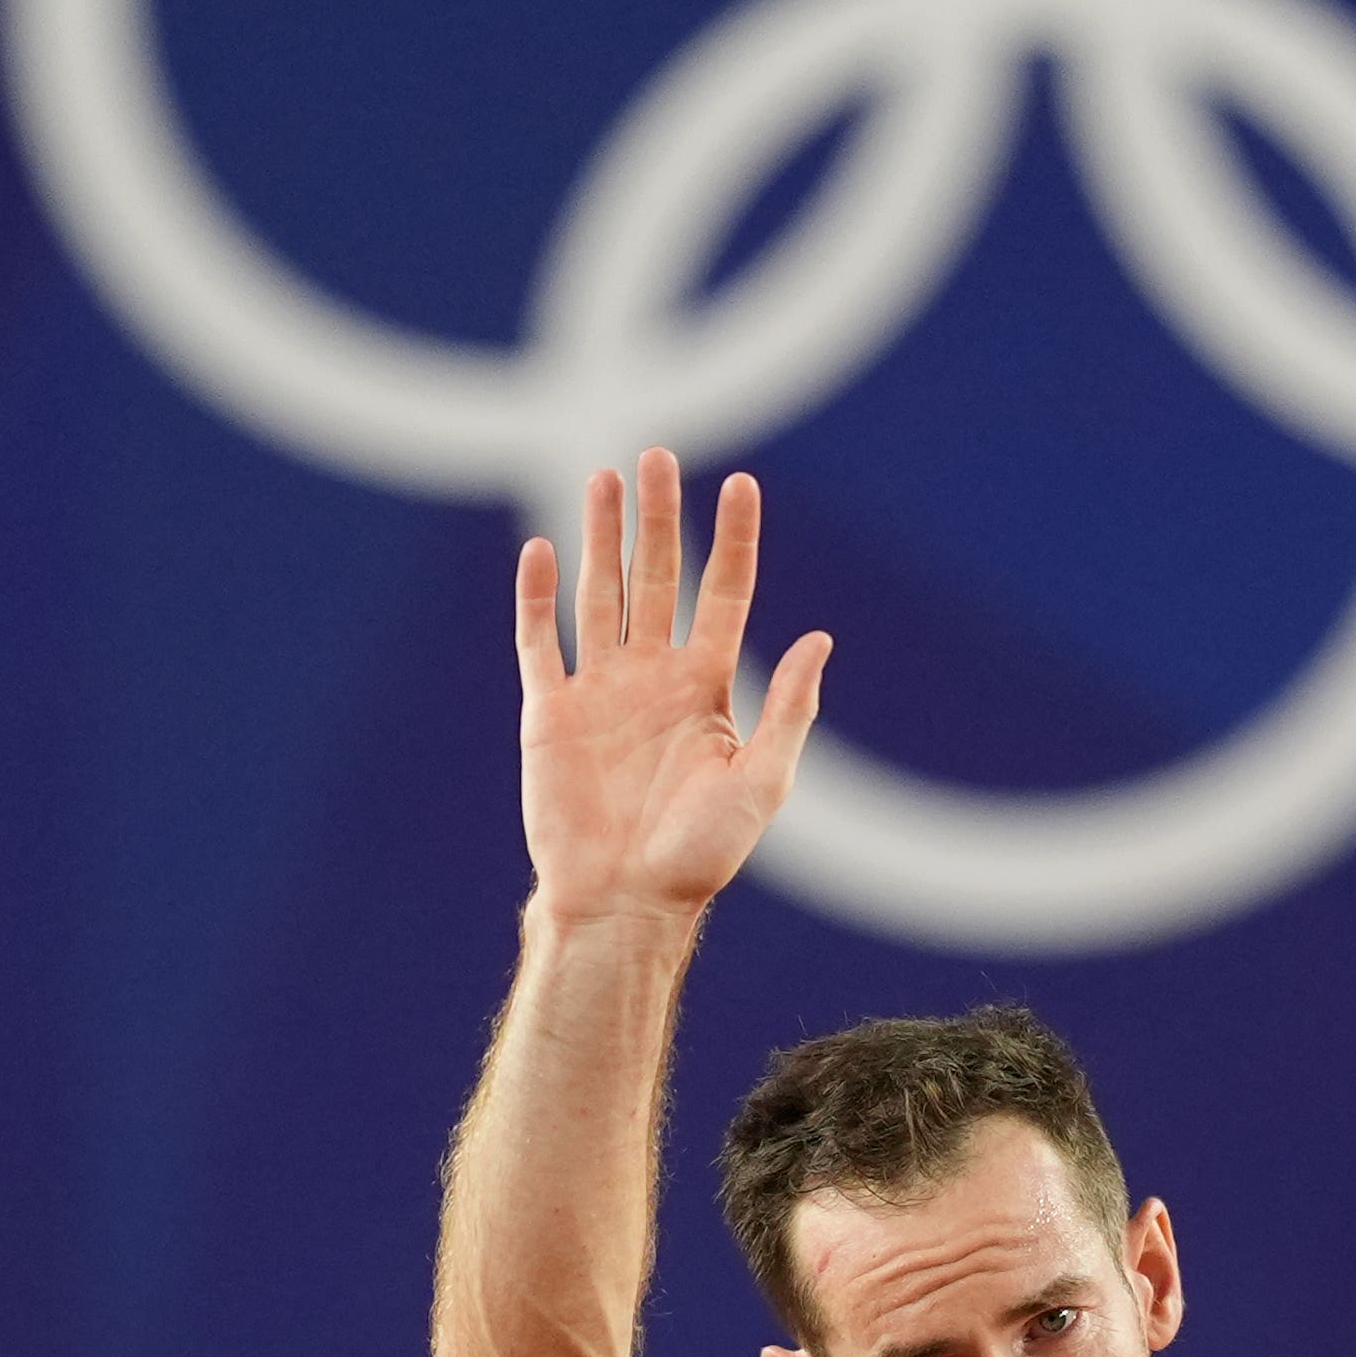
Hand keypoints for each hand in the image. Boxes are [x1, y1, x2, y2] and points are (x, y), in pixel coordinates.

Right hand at [515, 449, 830, 925]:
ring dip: (602, 536)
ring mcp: (599, 691)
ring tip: (605, 476)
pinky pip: (540, 642)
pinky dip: (537, 598)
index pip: (723, 593)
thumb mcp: (763, 781)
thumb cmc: (701, 854)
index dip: (732, 540)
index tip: (740, 484)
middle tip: (660, 455)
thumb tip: (818, 638)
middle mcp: (652, 677)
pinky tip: (540, 549)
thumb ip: (788, 708)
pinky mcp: (550, 712)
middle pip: (657, 577)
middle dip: (660, 518)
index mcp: (706, 687)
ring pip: (600, 594)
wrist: (626, 901)